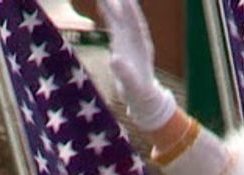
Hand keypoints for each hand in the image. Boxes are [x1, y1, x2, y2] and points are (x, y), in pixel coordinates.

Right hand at [98, 0, 176, 130]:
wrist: (141, 96)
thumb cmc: (138, 93)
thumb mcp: (132, 86)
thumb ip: (125, 74)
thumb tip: (114, 60)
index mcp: (142, 48)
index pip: (137, 26)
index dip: (132, 12)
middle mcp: (137, 39)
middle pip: (129, 15)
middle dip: (122, 1)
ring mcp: (129, 38)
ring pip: (121, 16)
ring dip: (113, 2)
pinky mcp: (121, 41)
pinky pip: (114, 22)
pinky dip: (108, 12)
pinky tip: (101, 1)